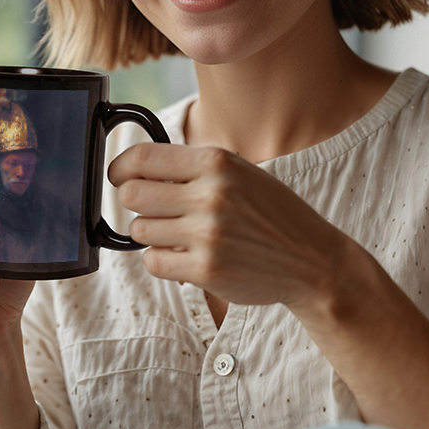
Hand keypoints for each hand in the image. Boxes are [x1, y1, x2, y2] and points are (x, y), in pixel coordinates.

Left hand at [108, 143, 348, 311]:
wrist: (311, 259)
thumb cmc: (270, 213)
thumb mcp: (239, 173)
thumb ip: (191, 169)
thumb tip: (133, 171)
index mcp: (216, 162)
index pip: (142, 158)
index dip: (119, 168)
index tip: (117, 177)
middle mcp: (211, 195)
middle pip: (131, 195)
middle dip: (136, 203)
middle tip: (154, 210)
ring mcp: (208, 234)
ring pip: (140, 230)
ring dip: (152, 234)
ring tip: (181, 235)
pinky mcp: (206, 270)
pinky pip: (153, 262)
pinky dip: (162, 260)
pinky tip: (185, 256)